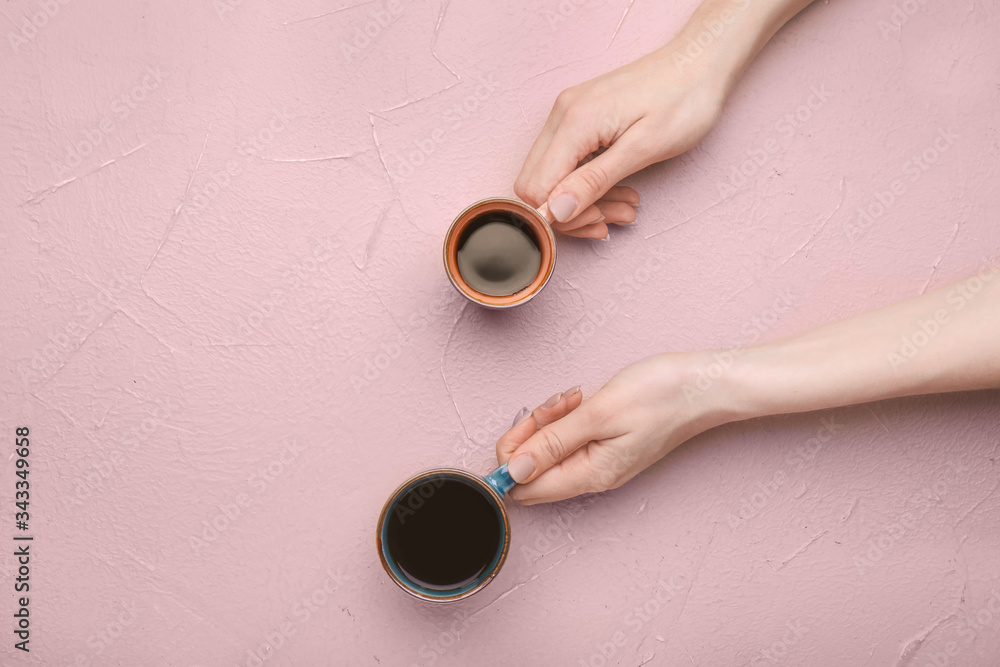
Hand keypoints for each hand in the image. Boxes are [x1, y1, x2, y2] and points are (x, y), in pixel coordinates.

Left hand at [496, 352, 728, 503]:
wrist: (706, 385)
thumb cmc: (661, 394)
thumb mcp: (599, 413)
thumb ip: (552, 443)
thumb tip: (513, 471)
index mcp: (590, 475)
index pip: (524, 488)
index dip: (511, 458)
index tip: (527, 423)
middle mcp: (592, 476)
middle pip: (532, 471)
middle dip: (529, 434)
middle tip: (555, 405)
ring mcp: (600, 462)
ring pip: (549, 450)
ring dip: (549, 420)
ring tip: (574, 397)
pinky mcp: (606, 445)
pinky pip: (568, 439)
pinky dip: (565, 417)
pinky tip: (582, 398)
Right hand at [514, 41, 728, 238]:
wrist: (700, 62)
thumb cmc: (683, 101)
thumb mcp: (643, 149)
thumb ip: (594, 181)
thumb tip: (555, 212)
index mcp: (574, 122)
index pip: (536, 188)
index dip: (559, 216)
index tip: (597, 222)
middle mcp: (562, 115)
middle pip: (537, 184)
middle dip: (572, 212)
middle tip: (611, 221)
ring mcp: (568, 114)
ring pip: (553, 176)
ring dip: (585, 200)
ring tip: (626, 208)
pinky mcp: (579, 117)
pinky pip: (568, 161)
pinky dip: (589, 183)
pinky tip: (619, 190)